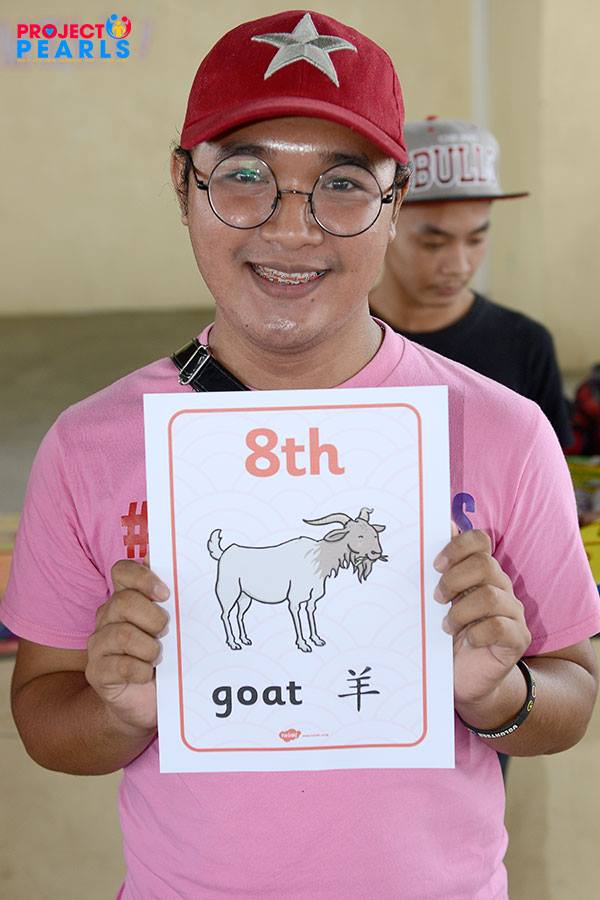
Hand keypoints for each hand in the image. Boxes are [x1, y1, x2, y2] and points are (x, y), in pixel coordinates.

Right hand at [85, 560, 168, 734]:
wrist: (147, 703)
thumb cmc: (165, 659)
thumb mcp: (174, 629)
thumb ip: (175, 604)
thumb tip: (186, 575)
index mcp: (125, 599)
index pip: (123, 571)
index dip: (143, 578)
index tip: (166, 594)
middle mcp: (107, 617)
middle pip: (124, 602)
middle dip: (153, 618)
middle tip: (166, 633)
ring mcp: (99, 645)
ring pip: (122, 634)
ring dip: (149, 648)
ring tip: (158, 658)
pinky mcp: (96, 672)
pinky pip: (119, 665)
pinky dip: (140, 670)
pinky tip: (147, 674)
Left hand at [433, 529, 530, 707]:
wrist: (465, 679)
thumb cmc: (449, 636)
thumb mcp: (440, 602)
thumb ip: (441, 569)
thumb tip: (441, 526)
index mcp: (482, 572)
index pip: (479, 540)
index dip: (457, 547)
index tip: (435, 565)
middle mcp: (501, 587)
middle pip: (484, 565)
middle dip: (453, 580)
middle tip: (437, 599)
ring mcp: (512, 612)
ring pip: (489, 596)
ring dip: (461, 611)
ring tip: (447, 626)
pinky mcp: (517, 638)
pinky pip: (499, 627)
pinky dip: (476, 632)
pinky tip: (466, 640)